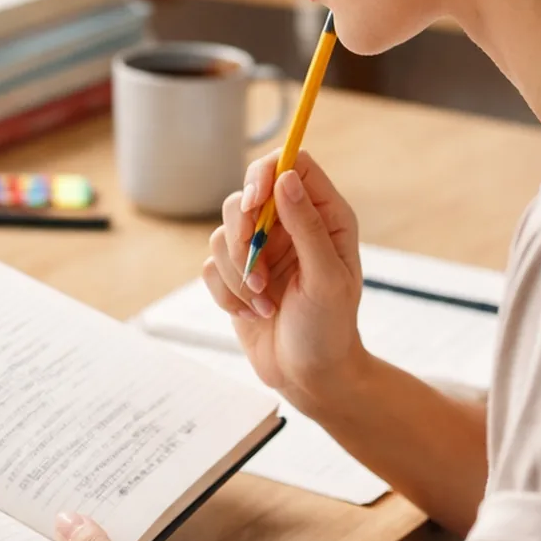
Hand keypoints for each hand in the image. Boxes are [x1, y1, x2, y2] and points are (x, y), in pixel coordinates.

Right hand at [204, 151, 366, 408]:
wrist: (310, 375)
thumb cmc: (330, 328)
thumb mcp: (326, 278)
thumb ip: (306, 226)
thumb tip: (284, 179)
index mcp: (325, 216)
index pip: (291, 164)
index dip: (265, 174)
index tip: (252, 203)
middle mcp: (291, 225)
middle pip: (245, 193)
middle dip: (242, 232)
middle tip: (253, 265)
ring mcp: (262, 249)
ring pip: (224, 232)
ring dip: (237, 273)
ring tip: (263, 301)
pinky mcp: (237, 275)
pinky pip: (210, 266)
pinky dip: (226, 293)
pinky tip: (254, 313)